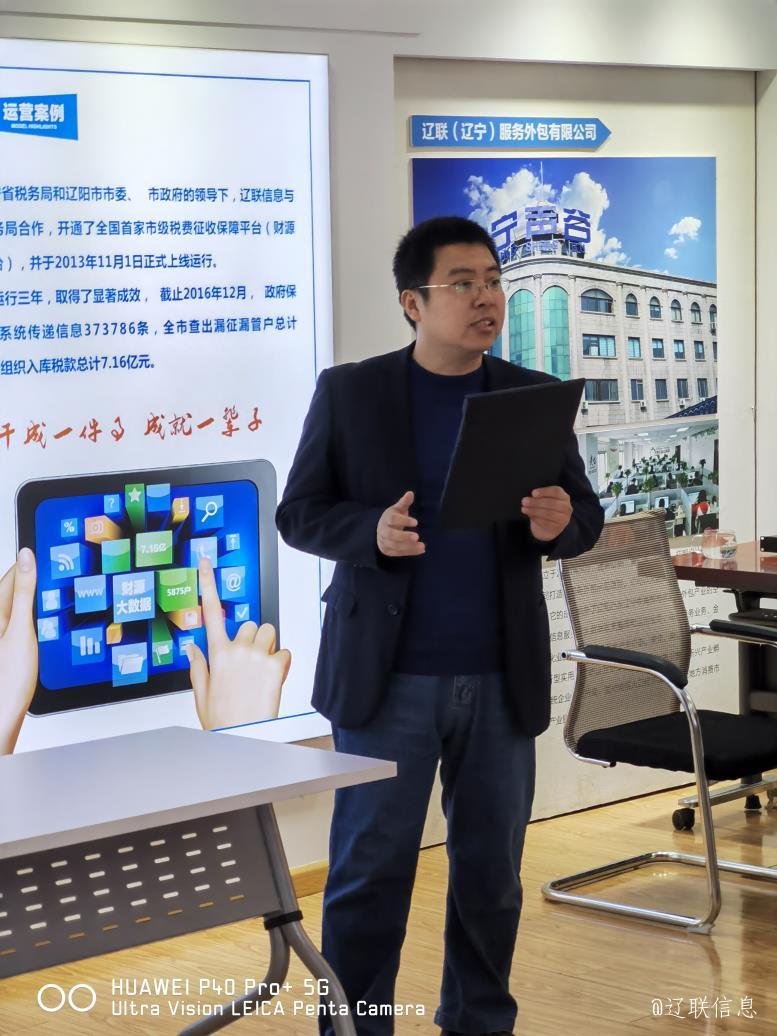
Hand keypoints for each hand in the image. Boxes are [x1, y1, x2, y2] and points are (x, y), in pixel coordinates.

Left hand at [0, 549, 37, 754]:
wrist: (4, 712)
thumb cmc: (9, 677)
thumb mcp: (21, 628)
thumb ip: (24, 592)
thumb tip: (26, 557)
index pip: (10, 576)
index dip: (31, 565)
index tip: (52, 557)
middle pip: (14, 591)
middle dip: (35, 584)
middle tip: (61, 579)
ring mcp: (1, 634)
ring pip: (19, 608)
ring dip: (37, 604)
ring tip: (57, 602)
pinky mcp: (6, 647)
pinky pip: (21, 624)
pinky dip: (35, 621)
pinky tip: (47, 627)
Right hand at [186, 557, 290, 729]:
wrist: (242, 737)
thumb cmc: (223, 719)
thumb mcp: (202, 694)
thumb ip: (198, 667)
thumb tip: (192, 648)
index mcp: (216, 654)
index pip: (210, 611)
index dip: (207, 584)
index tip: (205, 563)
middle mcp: (237, 649)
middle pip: (250, 625)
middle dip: (253, 640)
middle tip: (250, 664)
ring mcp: (257, 656)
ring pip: (269, 633)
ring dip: (268, 647)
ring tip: (262, 671)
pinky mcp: (276, 666)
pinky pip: (285, 653)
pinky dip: (282, 665)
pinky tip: (273, 681)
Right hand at [377, 490, 424, 556]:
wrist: (380, 530)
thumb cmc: (393, 518)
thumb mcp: (398, 509)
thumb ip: (404, 503)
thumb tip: (410, 493)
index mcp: (386, 519)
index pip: (393, 519)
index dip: (403, 521)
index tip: (416, 522)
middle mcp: (383, 531)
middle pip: (391, 535)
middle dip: (404, 537)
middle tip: (417, 536)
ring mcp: (384, 542)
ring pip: (395, 546)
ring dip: (409, 546)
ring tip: (422, 546)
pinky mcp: (388, 550)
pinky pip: (398, 553)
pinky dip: (410, 552)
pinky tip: (421, 550)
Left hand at [521, 486, 572, 542]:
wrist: (547, 528)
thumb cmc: (545, 509)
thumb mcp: (543, 501)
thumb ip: (538, 498)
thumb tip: (527, 500)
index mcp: (564, 497)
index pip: (557, 491)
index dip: (544, 491)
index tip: (533, 493)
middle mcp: (566, 507)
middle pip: (552, 503)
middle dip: (536, 502)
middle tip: (524, 501)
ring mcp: (563, 519)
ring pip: (549, 513)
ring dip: (534, 511)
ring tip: (524, 509)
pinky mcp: (557, 528)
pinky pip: (546, 523)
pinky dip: (536, 519)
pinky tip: (530, 516)